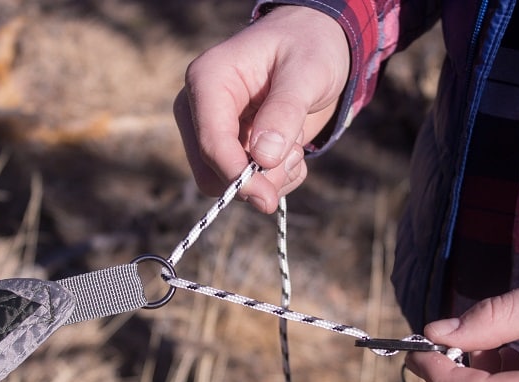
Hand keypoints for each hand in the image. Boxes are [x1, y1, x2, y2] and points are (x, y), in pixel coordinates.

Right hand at [173, 6, 348, 212]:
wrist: (316, 46)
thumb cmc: (309, 48)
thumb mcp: (307, 72)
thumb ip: (285, 112)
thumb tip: (263, 158)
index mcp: (208, 80)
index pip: (211, 141)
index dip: (236, 175)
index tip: (267, 199)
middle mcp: (201, 109)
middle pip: (211, 173)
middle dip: (256, 178)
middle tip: (294, 159)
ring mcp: (215, 132)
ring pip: (230, 184)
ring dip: (272, 177)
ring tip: (297, 144)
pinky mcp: (232, 149)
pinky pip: (246, 185)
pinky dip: (277, 179)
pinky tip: (293, 150)